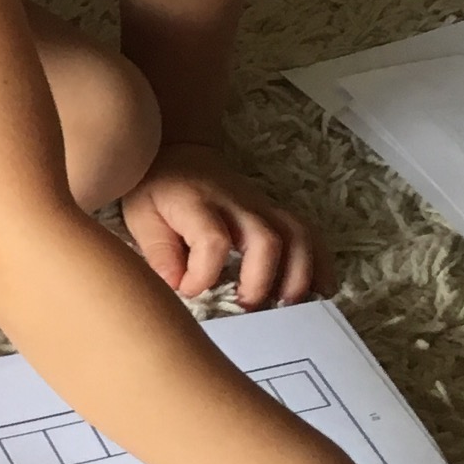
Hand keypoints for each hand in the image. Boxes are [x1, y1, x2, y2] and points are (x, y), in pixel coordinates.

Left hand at [121, 142, 333, 306]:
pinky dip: (319, 262)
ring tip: (287, 307)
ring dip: (299, 275)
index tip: (190, 292)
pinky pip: (309, 234)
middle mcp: (237, 204)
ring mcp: (262, 207)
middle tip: (246, 309)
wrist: (179, 154)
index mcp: (197, 204)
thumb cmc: (157, 191)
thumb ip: (159, 254)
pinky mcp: (276, 213)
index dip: (204, 274)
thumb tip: (179, 289)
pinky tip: (320, 290)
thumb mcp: (142, 218)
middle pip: (266, 240)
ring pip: (297, 237)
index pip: (213, 241)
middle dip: (262, 282)